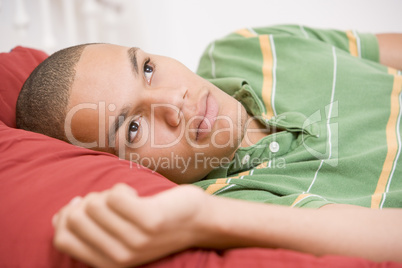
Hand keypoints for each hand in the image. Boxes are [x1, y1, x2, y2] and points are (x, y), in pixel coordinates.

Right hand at [52, 183, 207, 267]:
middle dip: (89, 201)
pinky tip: (136, 195)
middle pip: (76, 218)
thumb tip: (61, 214)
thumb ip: (90, 230)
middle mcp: (119, 257)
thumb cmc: (156, 222)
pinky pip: (115, 195)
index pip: (62, 238)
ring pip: (95, 205)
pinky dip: (122, 188)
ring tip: (129, 200)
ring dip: (109, 194)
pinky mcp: (149, 221)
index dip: (66, 216)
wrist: (199, 222)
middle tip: (113, 201)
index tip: (84, 204)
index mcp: (108, 263)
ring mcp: (135, 241)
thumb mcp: (120, 234)